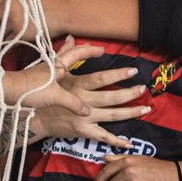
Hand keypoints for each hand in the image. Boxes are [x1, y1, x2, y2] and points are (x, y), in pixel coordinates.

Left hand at [3, 36, 104, 114]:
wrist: (7, 91)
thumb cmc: (31, 89)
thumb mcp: (56, 96)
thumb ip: (73, 103)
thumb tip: (87, 111)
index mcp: (57, 66)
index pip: (77, 54)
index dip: (90, 52)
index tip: (102, 50)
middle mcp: (51, 65)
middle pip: (68, 53)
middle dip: (80, 49)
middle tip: (89, 45)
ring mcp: (42, 71)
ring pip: (59, 59)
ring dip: (68, 54)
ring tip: (73, 49)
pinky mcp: (36, 78)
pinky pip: (52, 69)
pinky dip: (59, 66)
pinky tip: (57, 72)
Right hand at [31, 39, 150, 146]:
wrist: (35, 118)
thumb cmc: (46, 91)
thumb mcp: (55, 72)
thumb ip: (66, 54)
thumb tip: (71, 37)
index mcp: (77, 85)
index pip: (101, 78)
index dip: (118, 75)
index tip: (132, 71)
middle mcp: (83, 101)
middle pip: (111, 97)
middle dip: (129, 93)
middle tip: (143, 89)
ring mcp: (84, 118)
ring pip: (112, 115)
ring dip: (130, 112)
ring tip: (146, 108)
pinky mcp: (83, 131)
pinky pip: (102, 137)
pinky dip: (116, 141)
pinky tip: (130, 143)